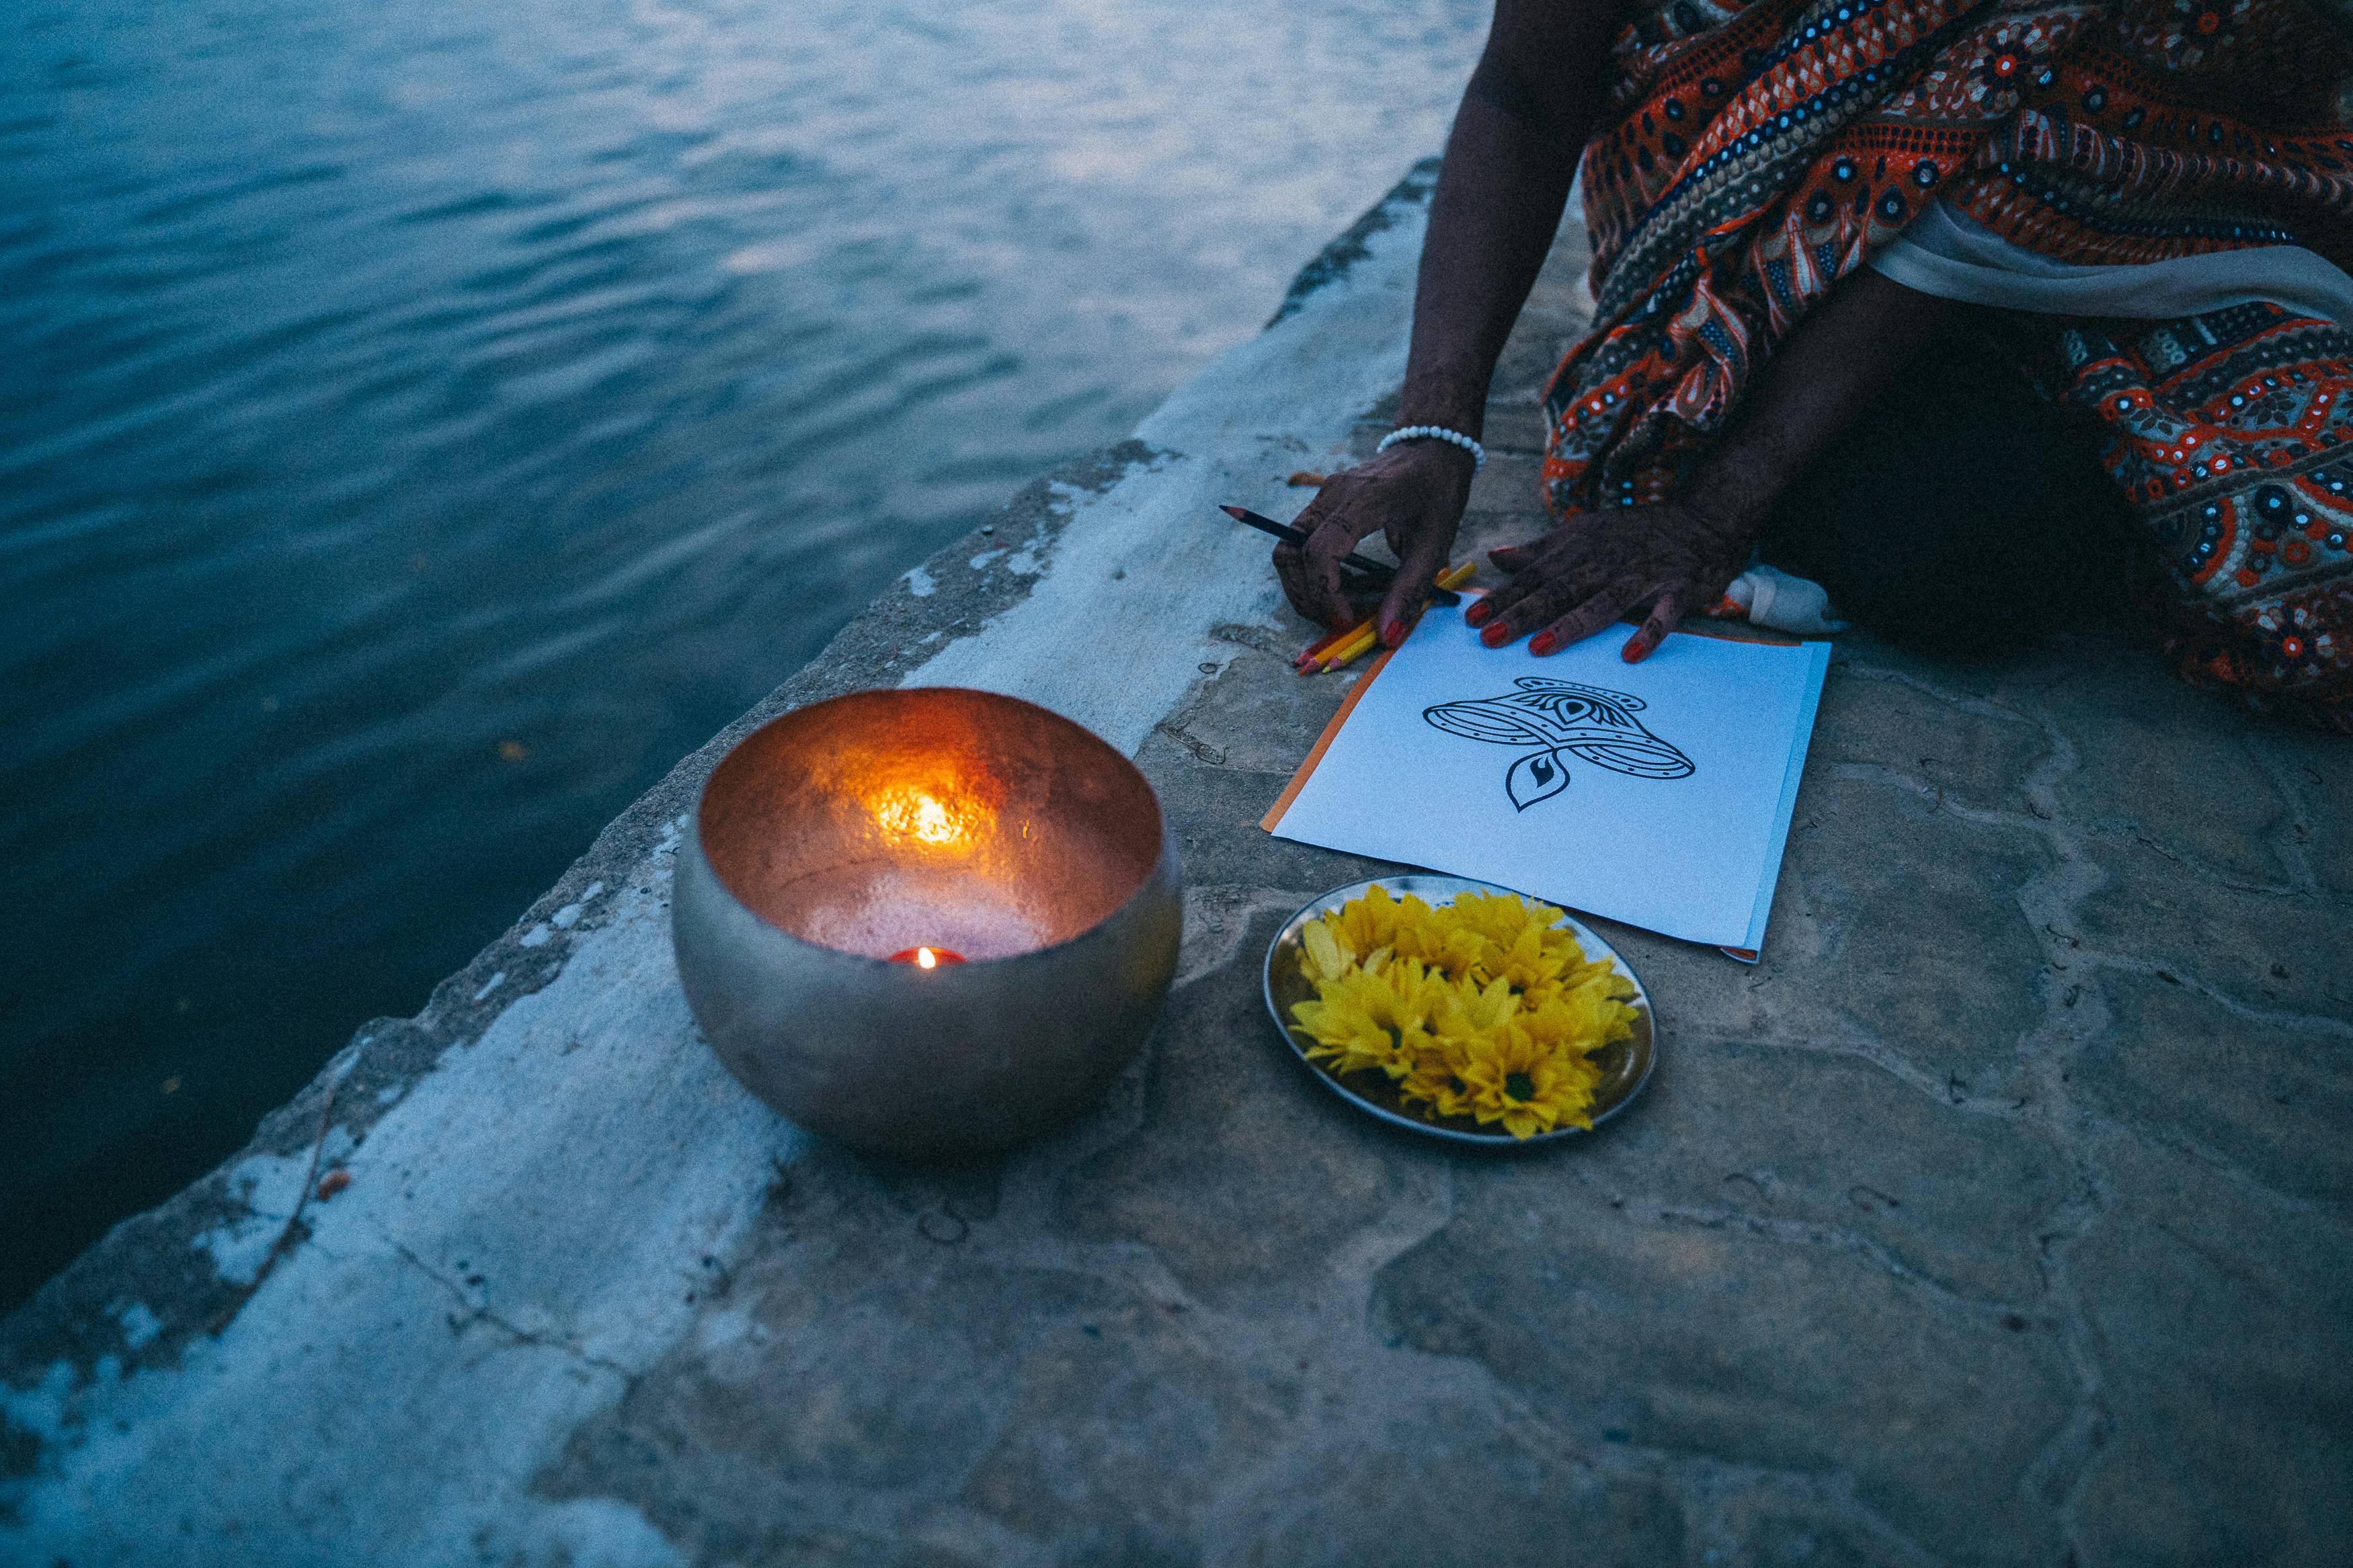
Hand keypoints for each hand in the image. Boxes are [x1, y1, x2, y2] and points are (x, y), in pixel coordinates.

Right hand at [1272, 439, 1476, 643]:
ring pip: (1287, 549)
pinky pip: (1299, 544)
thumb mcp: (1434, 543)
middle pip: (1290, 552)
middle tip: (1338, 621)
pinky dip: (1313, 573)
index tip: (1347, 620)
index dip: (1326, 593)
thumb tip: (1386, 636)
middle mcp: (1332, 495)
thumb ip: (1408, 590)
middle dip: (1306, 597)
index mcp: (1363, 500)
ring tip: (1341, 606)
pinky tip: (1345, 586)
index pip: (1321, 550)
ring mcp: (1321, 497)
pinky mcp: (1320, 505)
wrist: (1431, 449)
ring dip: (1304, 587)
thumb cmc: (1437, 492)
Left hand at [1467, 497, 1755, 662]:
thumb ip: (1539, 551)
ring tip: (1540, 648)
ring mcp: (1643, 575)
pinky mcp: (1678, 589)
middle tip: (1490, 638)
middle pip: (1560, 590)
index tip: (1471, 620)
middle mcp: (1606, 561)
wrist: (1703, 519)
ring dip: (1571, 625)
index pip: (1534, 576)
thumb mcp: (1584, 534)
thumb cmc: (1634, 534)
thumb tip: (1495, 556)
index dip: (1502, 597)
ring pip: (1602, 602)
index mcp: (1579, 549)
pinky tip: (1630, 655)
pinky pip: (1663, 614)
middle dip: (1523, 614)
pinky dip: (1649, 633)